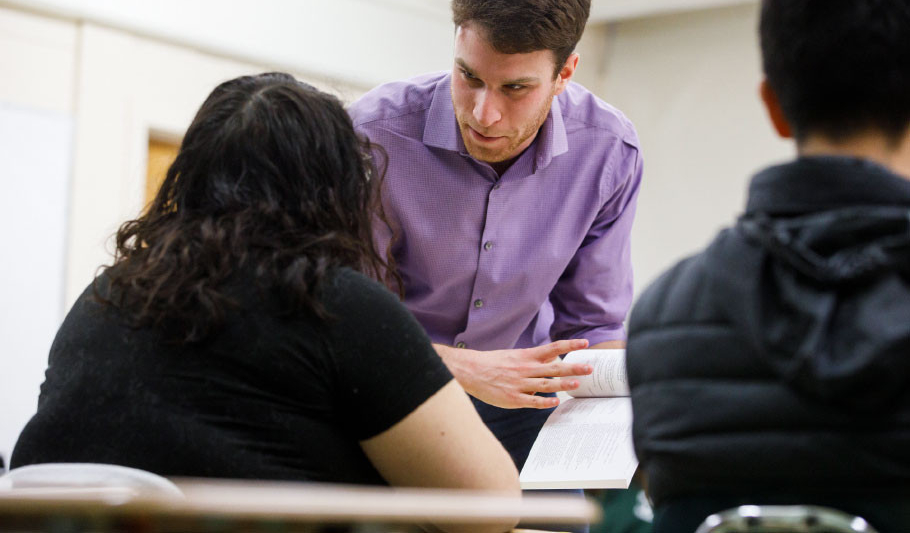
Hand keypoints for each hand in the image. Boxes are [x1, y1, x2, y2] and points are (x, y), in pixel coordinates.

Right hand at [434, 339, 593, 408]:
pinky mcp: (513, 398)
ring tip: (577, 384)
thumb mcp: (514, 356)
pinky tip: (555, 401)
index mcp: (526, 356)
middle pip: (554, 367)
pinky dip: (544, 401)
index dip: (570, 346)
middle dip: (573, 367)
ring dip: (562, 384)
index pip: (552, 348)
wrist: (470, 371)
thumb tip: (552, 359)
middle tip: (589, 368)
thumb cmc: (493, 363)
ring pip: (545, 383)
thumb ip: (533, 359)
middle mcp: (525, 369)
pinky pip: (532, 400)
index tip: (585, 344)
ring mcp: (519, 384)